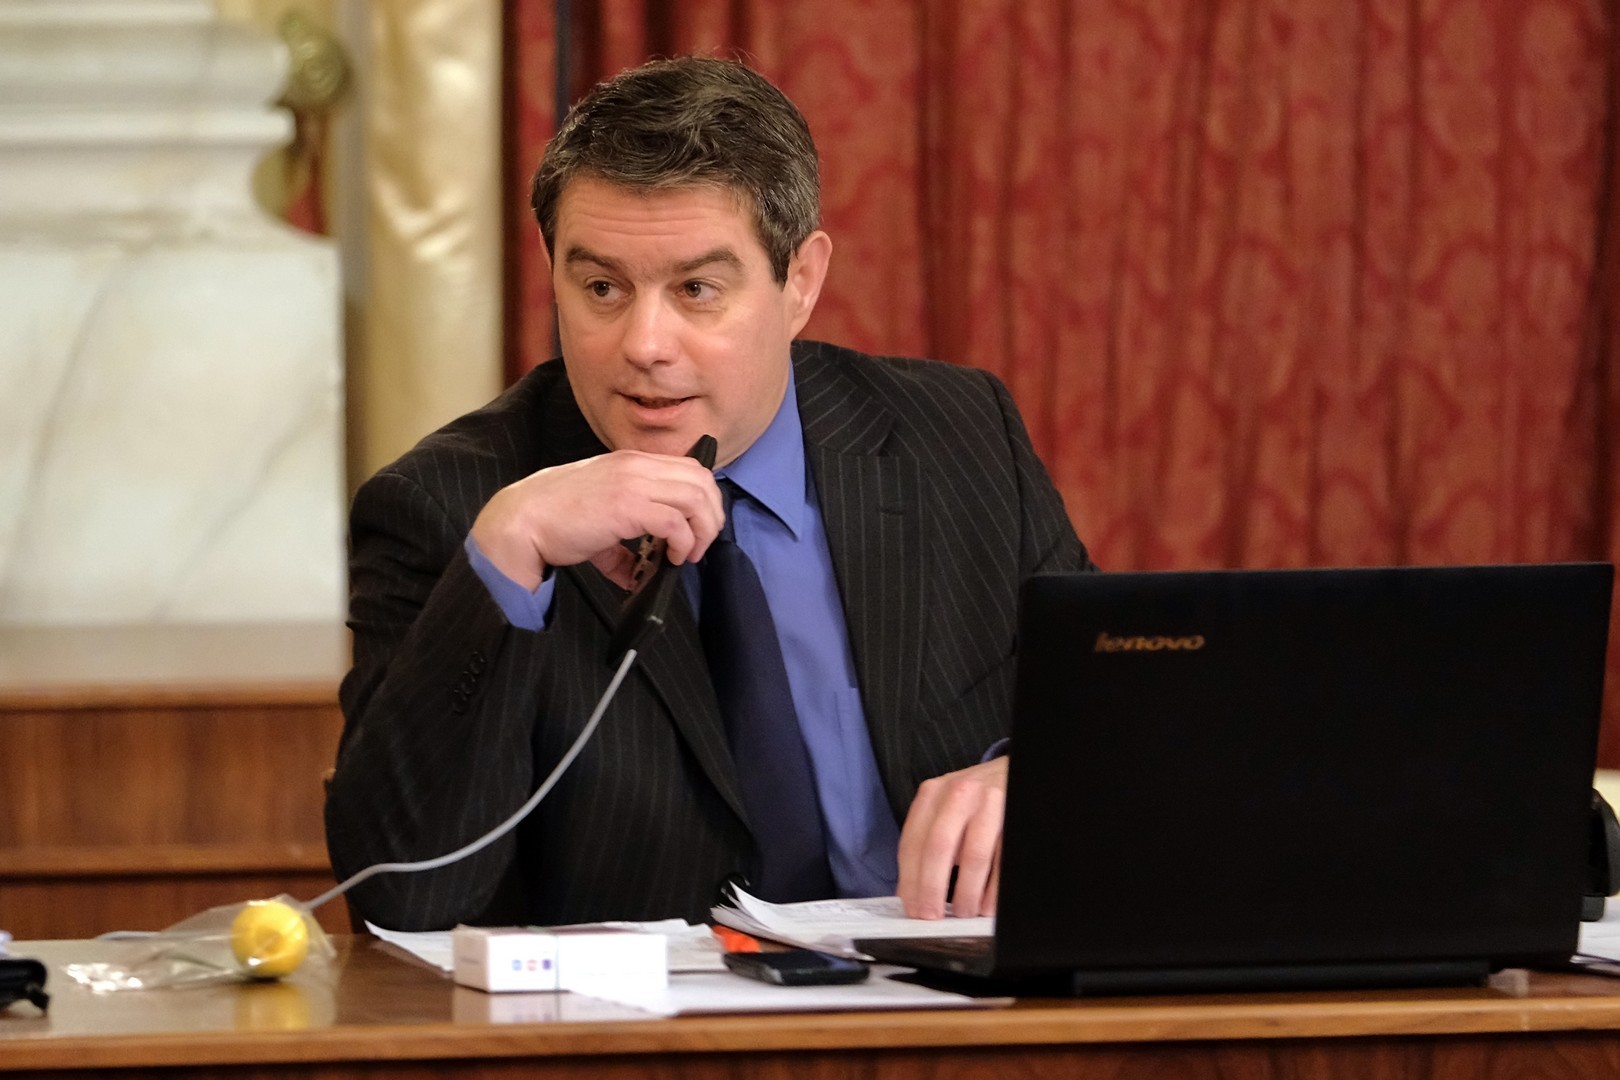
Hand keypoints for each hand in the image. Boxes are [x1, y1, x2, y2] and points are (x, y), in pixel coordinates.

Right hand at [470, 450, 723, 590]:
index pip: (690, 468)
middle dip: (711, 515)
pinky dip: (682, 542)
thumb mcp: (599, 522)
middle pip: (701, 480)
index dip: (704, 499)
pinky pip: (675, 522)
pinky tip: (671, 558)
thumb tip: (636, 574)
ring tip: (688, 553)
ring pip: (695, 497)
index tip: (698, 527)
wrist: (522, 521)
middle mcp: (635, 466)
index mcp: (631, 463)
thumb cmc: (554, 520)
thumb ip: (622, 545)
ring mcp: (632, 483)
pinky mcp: (626, 507)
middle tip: (700, 544)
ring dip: (702, 529)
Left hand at [896, 756, 1006, 918]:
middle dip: (932, 888)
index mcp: (932, 794)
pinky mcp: (1014, 814)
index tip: (911, 908)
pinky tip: (987, 905)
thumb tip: (916, 893)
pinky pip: (1002, 859)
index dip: (910, 881)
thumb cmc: (973, 799)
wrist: (1011, 772)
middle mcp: (958, 794)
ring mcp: (989, 803)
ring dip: (966, 892)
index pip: (913, 843)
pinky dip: (993, 889)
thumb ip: (928, 841)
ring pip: (973, 856)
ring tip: (963, 912)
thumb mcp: (944, 808)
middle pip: (938, 847)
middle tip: (932, 916)